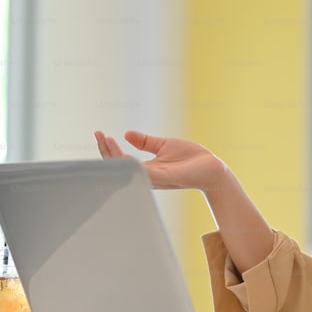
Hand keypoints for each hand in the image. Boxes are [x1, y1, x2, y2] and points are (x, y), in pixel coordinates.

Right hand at [93, 130, 229, 192]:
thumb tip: (126, 134)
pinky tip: (123, 155)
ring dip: (115, 156)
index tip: (99, 133)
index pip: (120, 160)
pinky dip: (133, 165)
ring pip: (128, 170)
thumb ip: (145, 142)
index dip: (108, 148)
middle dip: (106, 151)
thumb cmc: (191, 159)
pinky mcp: (167, 177)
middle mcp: (148, 176)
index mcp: (146, 169)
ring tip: (106, 140)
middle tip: (98, 135)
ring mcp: (156, 178)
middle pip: (119, 167)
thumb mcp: (164, 145)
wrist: (213, 168)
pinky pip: (145, 173)